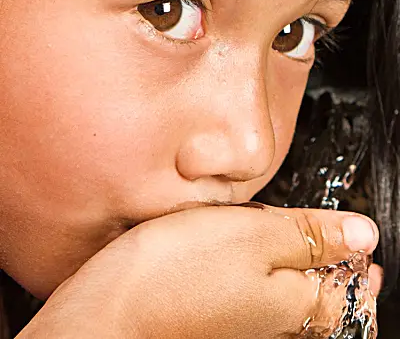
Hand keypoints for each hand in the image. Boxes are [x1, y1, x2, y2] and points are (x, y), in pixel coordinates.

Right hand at [17, 205, 378, 337]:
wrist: (109, 312)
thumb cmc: (179, 272)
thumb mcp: (256, 236)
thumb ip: (310, 234)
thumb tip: (365, 235)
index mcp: (291, 300)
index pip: (345, 290)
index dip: (360, 268)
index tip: (369, 253)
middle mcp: (270, 318)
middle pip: (318, 297)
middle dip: (335, 273)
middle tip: (349, 255)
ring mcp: (238, 317)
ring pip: (286, 295)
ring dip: (304, 270)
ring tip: (312, 252)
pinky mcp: (209, 308)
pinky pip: (254, 293)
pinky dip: (268, 272)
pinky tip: (257, 255)